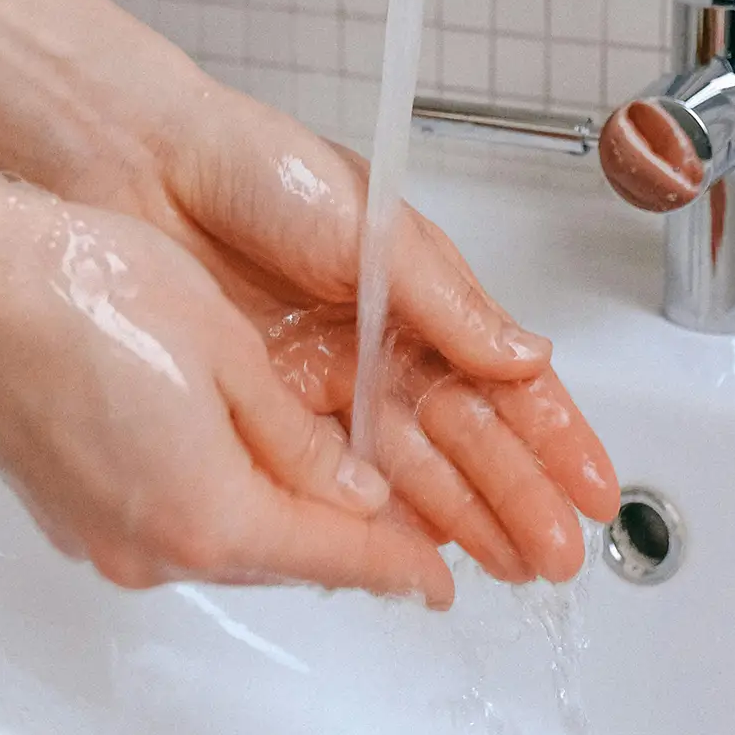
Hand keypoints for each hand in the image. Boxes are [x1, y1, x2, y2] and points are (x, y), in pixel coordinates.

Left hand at [0, 0, 619, 582]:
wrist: (141, 167)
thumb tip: (527, 358)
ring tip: (510, 567)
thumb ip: (449, 301)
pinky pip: (332, 478)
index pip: (503, 382)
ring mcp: (324, 386)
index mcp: (417, 298)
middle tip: (558, 556)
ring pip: (409, 468)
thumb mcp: (371, 226)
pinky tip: (415, 554)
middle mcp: (378, 348)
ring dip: (462, 519)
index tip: (593, 488)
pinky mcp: (268, 412)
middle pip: (464, 439)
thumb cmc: (256, 167)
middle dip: (518, 497)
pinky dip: (377, 518)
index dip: (552, 437)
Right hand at [0, 111, 453, 602]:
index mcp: (210, 514)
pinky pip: (166, 521)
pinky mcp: (66, 514)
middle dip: (346, 542)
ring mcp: (100, 539)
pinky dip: (213, 500)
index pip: (338, 557)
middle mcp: (152, 549)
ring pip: (221, 539)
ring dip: (278, 515)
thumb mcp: (229, 352)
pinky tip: (231, 457)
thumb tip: (353, 489)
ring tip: (329, 486)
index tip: (440, 578)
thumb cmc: (83, 291)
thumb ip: (299, 435)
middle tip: (404, 530)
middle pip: (280, 556)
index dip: (401, 564)